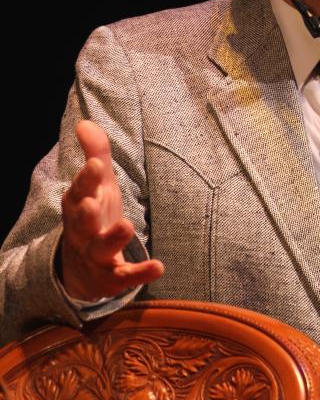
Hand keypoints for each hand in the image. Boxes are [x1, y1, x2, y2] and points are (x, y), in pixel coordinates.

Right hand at [59, 120, 163, 300]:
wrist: (81, 270)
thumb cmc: (95, 216)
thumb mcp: (97, 186)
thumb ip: (95, 153)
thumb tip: (84, 122)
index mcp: (79, 206)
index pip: (79, 190)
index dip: (86, 179)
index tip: (96, 164)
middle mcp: (83, 232)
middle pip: (81, 222)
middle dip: (85, 212)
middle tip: (93, 202)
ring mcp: (96, 256)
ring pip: (100, 249)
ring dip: (112, 239)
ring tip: (127, 226)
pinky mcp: (112, 278)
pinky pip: (125, 277)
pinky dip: (140, 273)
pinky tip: (159, 267)